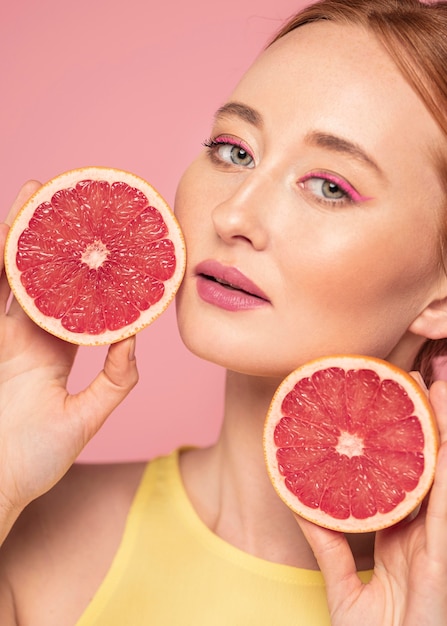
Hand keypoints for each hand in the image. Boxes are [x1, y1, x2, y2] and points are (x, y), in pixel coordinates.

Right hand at [0, 182, 138, 523]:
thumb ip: (114, 382)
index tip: (109, 245)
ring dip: (21, 236)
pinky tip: (7, 234)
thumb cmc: (35, 462)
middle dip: (53, 241)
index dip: (92, 274)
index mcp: (54, 353)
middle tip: (70, 201)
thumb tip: (135, 339)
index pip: (78, 302)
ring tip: (36, 194)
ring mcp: (1, 336)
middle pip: (42, 278)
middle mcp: (27, 338)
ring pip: (12, 276)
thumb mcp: (86, 420)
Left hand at [295, 378, 446, 625]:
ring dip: (444, 433)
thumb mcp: (342, 586)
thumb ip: (326, 545)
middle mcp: (425, 535)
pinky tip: (445, 442)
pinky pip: (444, 511)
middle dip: (428, 425)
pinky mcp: (440, 561)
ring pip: (444, 479)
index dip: (404, 440)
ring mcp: (437, 546)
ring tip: (437, 389)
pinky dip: (446, 475)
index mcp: (404, 538)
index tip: (392, 401)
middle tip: (418, 379)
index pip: (405, 478)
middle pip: (429, 468)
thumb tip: (300, 504)